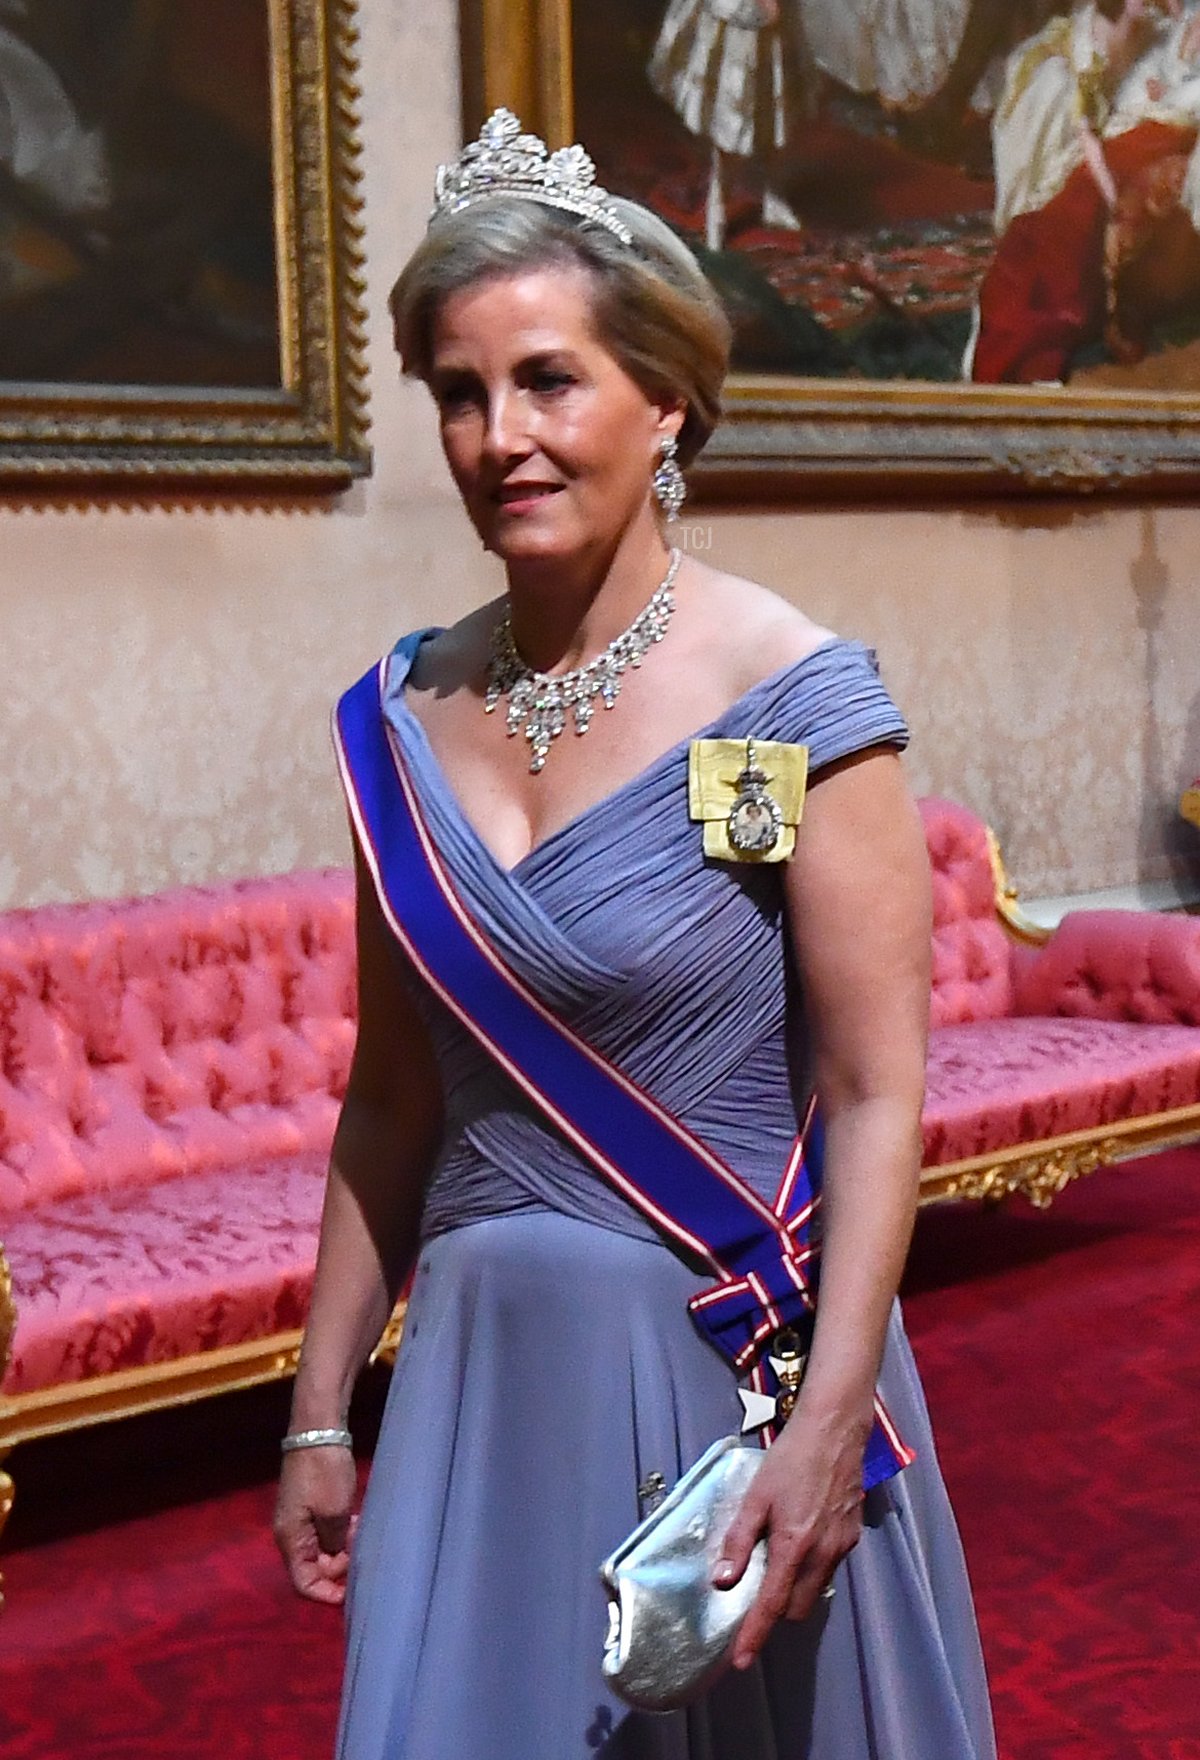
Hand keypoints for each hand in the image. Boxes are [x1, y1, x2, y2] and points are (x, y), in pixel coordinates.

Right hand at [273, 1446, 359, 1604]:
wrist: (318, 1431)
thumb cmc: (324, 1473)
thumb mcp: (335, 1513)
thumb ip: (335, 1543)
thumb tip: (337, 1557)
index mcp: (290, 1540)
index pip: (303, 1583)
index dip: (326, 1593)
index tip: (351, 1593)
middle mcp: (291, 1534)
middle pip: (314, 1567)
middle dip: (339, 1566)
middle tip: (362, 1550)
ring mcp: (300, 1518)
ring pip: (323, 1549)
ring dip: (343, 1548)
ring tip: (361, 1533)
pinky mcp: (311, 1505)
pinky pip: (325, 1531)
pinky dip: (341, 1533)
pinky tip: (357, 1522)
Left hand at [712, 1410, 866, 1668]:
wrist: (835, 1431)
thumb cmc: (789, 1459)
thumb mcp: (756, 1495)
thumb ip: (739, 1539)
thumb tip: (723, 1580)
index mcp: (794, 1546)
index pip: (772, 1605)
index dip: (755, 1636)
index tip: (740, 1661)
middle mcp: (822, 1554)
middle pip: (797, 1607)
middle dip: (777, 1610)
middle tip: (756, 1589)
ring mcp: (842, 1546)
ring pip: (815, 1589)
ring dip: (795, 1588)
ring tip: (778, 1557)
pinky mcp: (853, 1535)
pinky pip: (829, 1567)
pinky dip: (812, 1566)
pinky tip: (801, 1537)